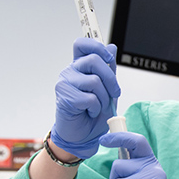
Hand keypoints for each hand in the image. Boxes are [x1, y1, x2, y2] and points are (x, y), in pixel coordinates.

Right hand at [50, 38, 120, 158]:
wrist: (84, 134)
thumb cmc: (94, 111)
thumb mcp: (108, 88)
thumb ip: (109, 69)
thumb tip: (111, 47)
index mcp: (80, 66)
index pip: (82, 44)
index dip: (97, 46)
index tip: (108, 57)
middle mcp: (71, 72)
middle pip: (94, 61)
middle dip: (111, 79)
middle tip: (113, 93)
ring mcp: (65, 83)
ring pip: (94, 81)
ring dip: (103, 97)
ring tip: (97, 105)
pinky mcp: (65, 97)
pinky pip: (90, 98)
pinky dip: (96, 107)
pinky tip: (90, 111)